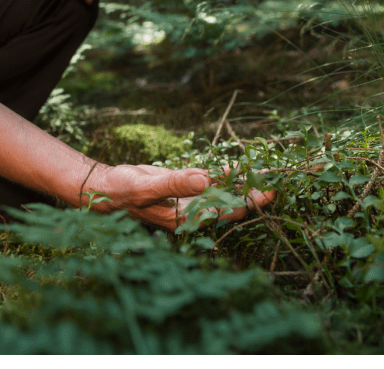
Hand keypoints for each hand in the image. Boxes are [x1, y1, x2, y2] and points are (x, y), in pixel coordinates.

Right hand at [89, 164, 275, 231]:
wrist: (106, 188)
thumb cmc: (122, 191)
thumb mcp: (145, 186)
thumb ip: (175, 183)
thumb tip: (206, 179)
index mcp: (186, 218)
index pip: (226, 213)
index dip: (250, 202)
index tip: (269, 188)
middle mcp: (192, 213)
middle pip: (232, 206)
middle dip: (254, 194)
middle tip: (277, 179)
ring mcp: (191, 201)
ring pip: (224, 194)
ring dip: (243, 184)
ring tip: (266, 171)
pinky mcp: (187, 190)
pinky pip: (212, 184)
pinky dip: (226, 175)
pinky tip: (240, 167)